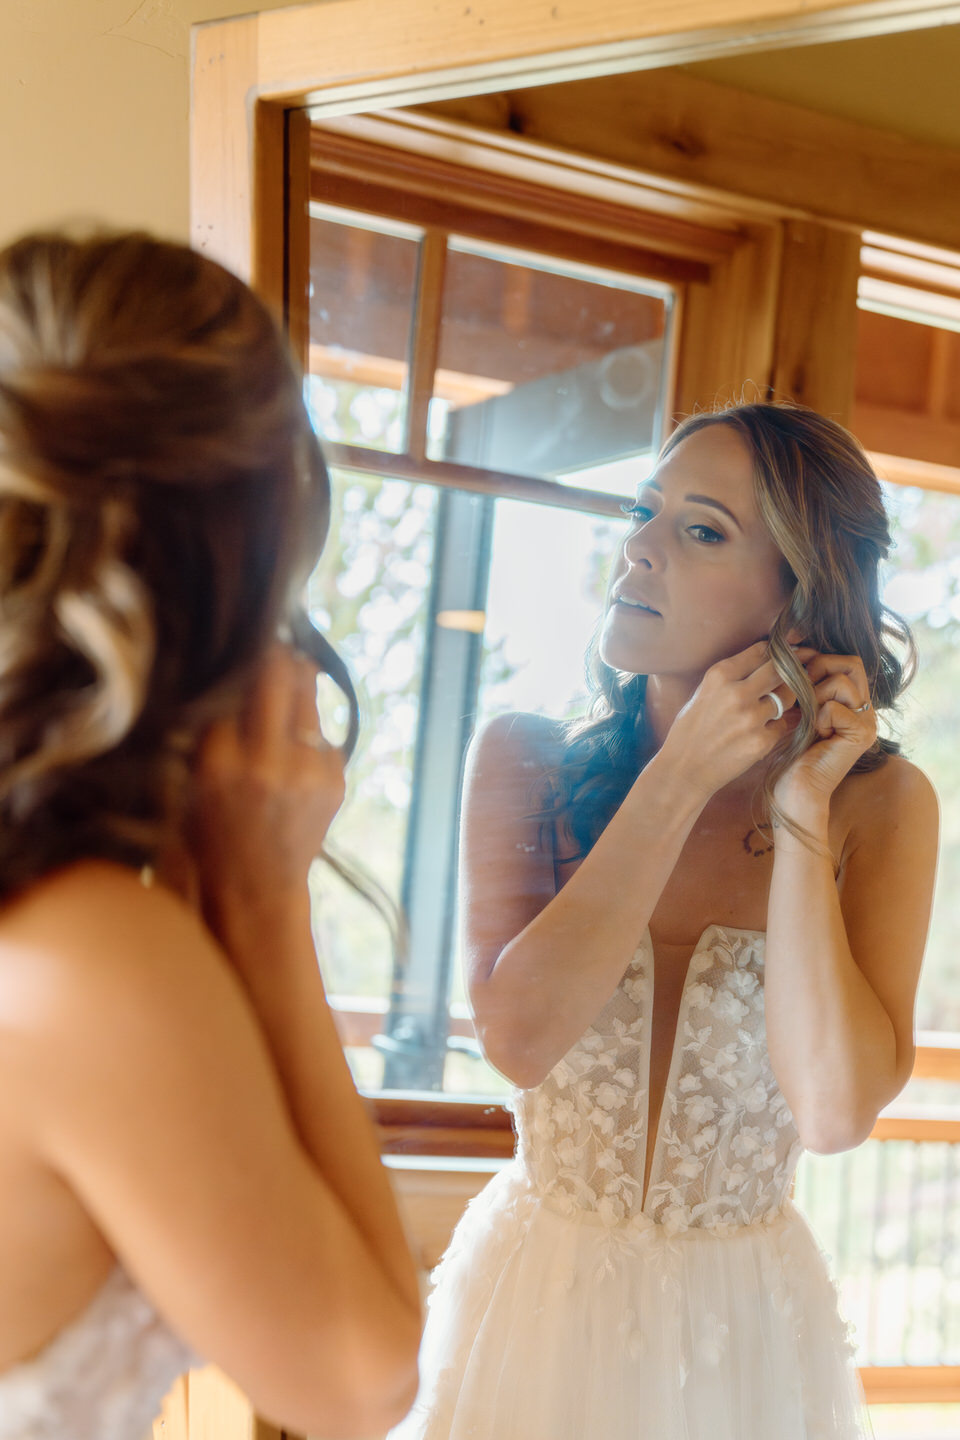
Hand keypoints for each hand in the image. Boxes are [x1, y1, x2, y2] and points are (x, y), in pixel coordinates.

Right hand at [190, 645, 345, 963]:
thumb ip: (208, 731)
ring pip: (308, 696)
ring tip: (284, 691)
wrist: (258, 889)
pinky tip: (292, 754)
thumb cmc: (211, 833)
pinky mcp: (336, 779)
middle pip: (281, 674)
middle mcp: (268, 762)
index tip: (234, 645)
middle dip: (277, 654)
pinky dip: (307, 734)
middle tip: (272, 644)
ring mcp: (308, 770)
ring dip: (296, 686)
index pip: (231, 685)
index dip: (235, 662)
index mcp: (220, 762)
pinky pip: (322, 734)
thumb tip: (228, 669)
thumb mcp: (190, 782)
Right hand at [658, 639, 814, 802]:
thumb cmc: (691, 729)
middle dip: (790, 670)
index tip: (786, 655)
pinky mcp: (761, 742)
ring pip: (787, 697)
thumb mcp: (704, 692)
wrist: (684, 768)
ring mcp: (751, 718)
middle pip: (780, 669)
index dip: (777, 652)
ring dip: (784, 699)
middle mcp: (737, 693)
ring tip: (772, 706)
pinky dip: (775, 727)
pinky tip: (759, 732)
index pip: (761, 651)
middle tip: (796, 673)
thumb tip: (766, 659)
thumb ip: (732, 676)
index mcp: (719, 676)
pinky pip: (782, 725)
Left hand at [773, 650, 875, 810]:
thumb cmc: (792, 750)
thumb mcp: (800, 707)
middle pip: (851, 662)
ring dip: (814, 696)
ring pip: (841, 680)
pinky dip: (817, 717)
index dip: (818, 659)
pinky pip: (833, 705)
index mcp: (853, 701)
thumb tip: (797, 648)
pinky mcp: (861, 735)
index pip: (846, 659)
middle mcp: (866, 709)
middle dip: (819, 669)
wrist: (796, 788)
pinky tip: (815, 735)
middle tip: (802, 694)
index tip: (795, 674)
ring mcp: (867, 722)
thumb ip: (808, 682)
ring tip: (808, 719)